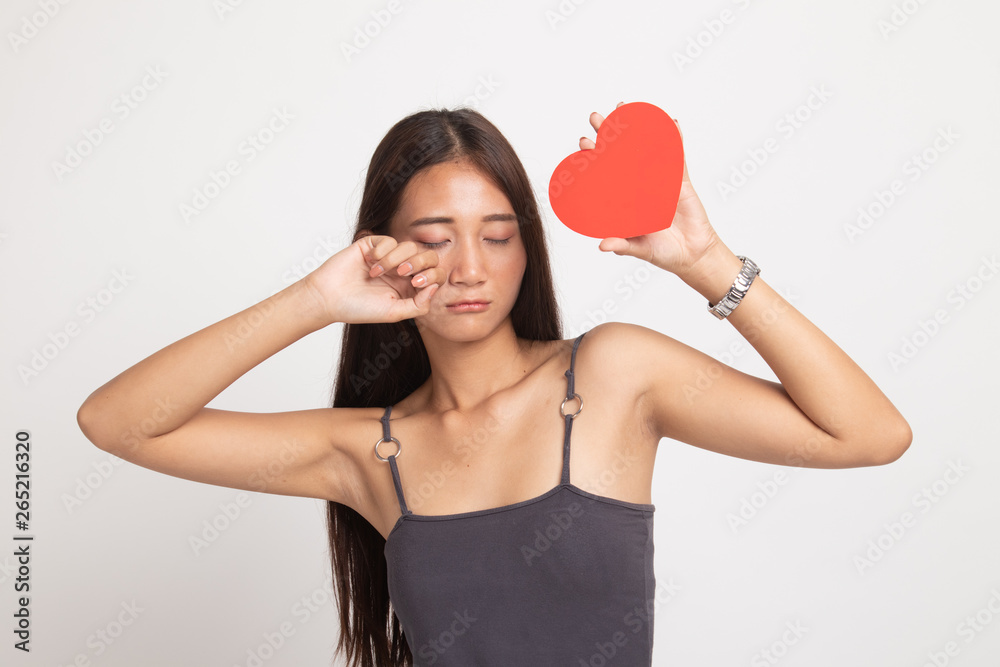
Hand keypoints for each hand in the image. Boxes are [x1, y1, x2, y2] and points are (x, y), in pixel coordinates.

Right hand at [304, 232, 442, 324]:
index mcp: (410, 289)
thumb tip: (434, 287)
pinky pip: (390, 240)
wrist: (329, 298)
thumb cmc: (359, 309)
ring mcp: (388, 258)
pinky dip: (382, 251)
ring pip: (410, 246)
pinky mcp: (373, 246)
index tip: (415, 284)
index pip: (434, 275)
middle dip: (419, 263)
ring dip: (396, 259)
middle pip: (428, 257)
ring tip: (378, 272)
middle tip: (403, 274)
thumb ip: (419, 305)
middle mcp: (402, 272)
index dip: (432, 276)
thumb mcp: (394, 313)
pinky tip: (370, 262)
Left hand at [582, 102, 722, 276]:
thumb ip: (622, 245)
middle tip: (596, 117)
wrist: (693, 255)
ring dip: (637, 127)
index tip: (584, 144)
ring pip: (646, 149)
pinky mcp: (681, 181)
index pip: (605, 174)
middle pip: (621, 154)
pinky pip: (678, 156)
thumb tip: (602, 245)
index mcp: (626, 200)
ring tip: (625, 107)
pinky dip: (675, 139)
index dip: (593, 159)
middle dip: (608, 134)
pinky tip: (670, 122)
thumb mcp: (639, 249)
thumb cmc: (664, 253)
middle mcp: (640, 187)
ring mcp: (660, 181)